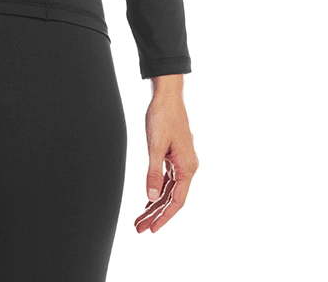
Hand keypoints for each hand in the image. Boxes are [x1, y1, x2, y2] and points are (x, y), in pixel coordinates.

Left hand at [134, 75, 197, 232]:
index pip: (177, 201)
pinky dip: (158, 191)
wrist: (167, 96)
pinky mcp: (175, 156)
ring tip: (140, 219)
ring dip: (155, 205)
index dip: (164, 217)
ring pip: (169, 190)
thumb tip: (151, 197)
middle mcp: (188, 167)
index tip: (152, 230)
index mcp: (187, 167)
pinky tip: (149, 200)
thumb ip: (153, 173)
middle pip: (172, 198)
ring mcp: (182, 162)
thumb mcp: (155, 146)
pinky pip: (168, 180)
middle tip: (139, 229)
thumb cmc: (163, 117)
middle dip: (155, 215)